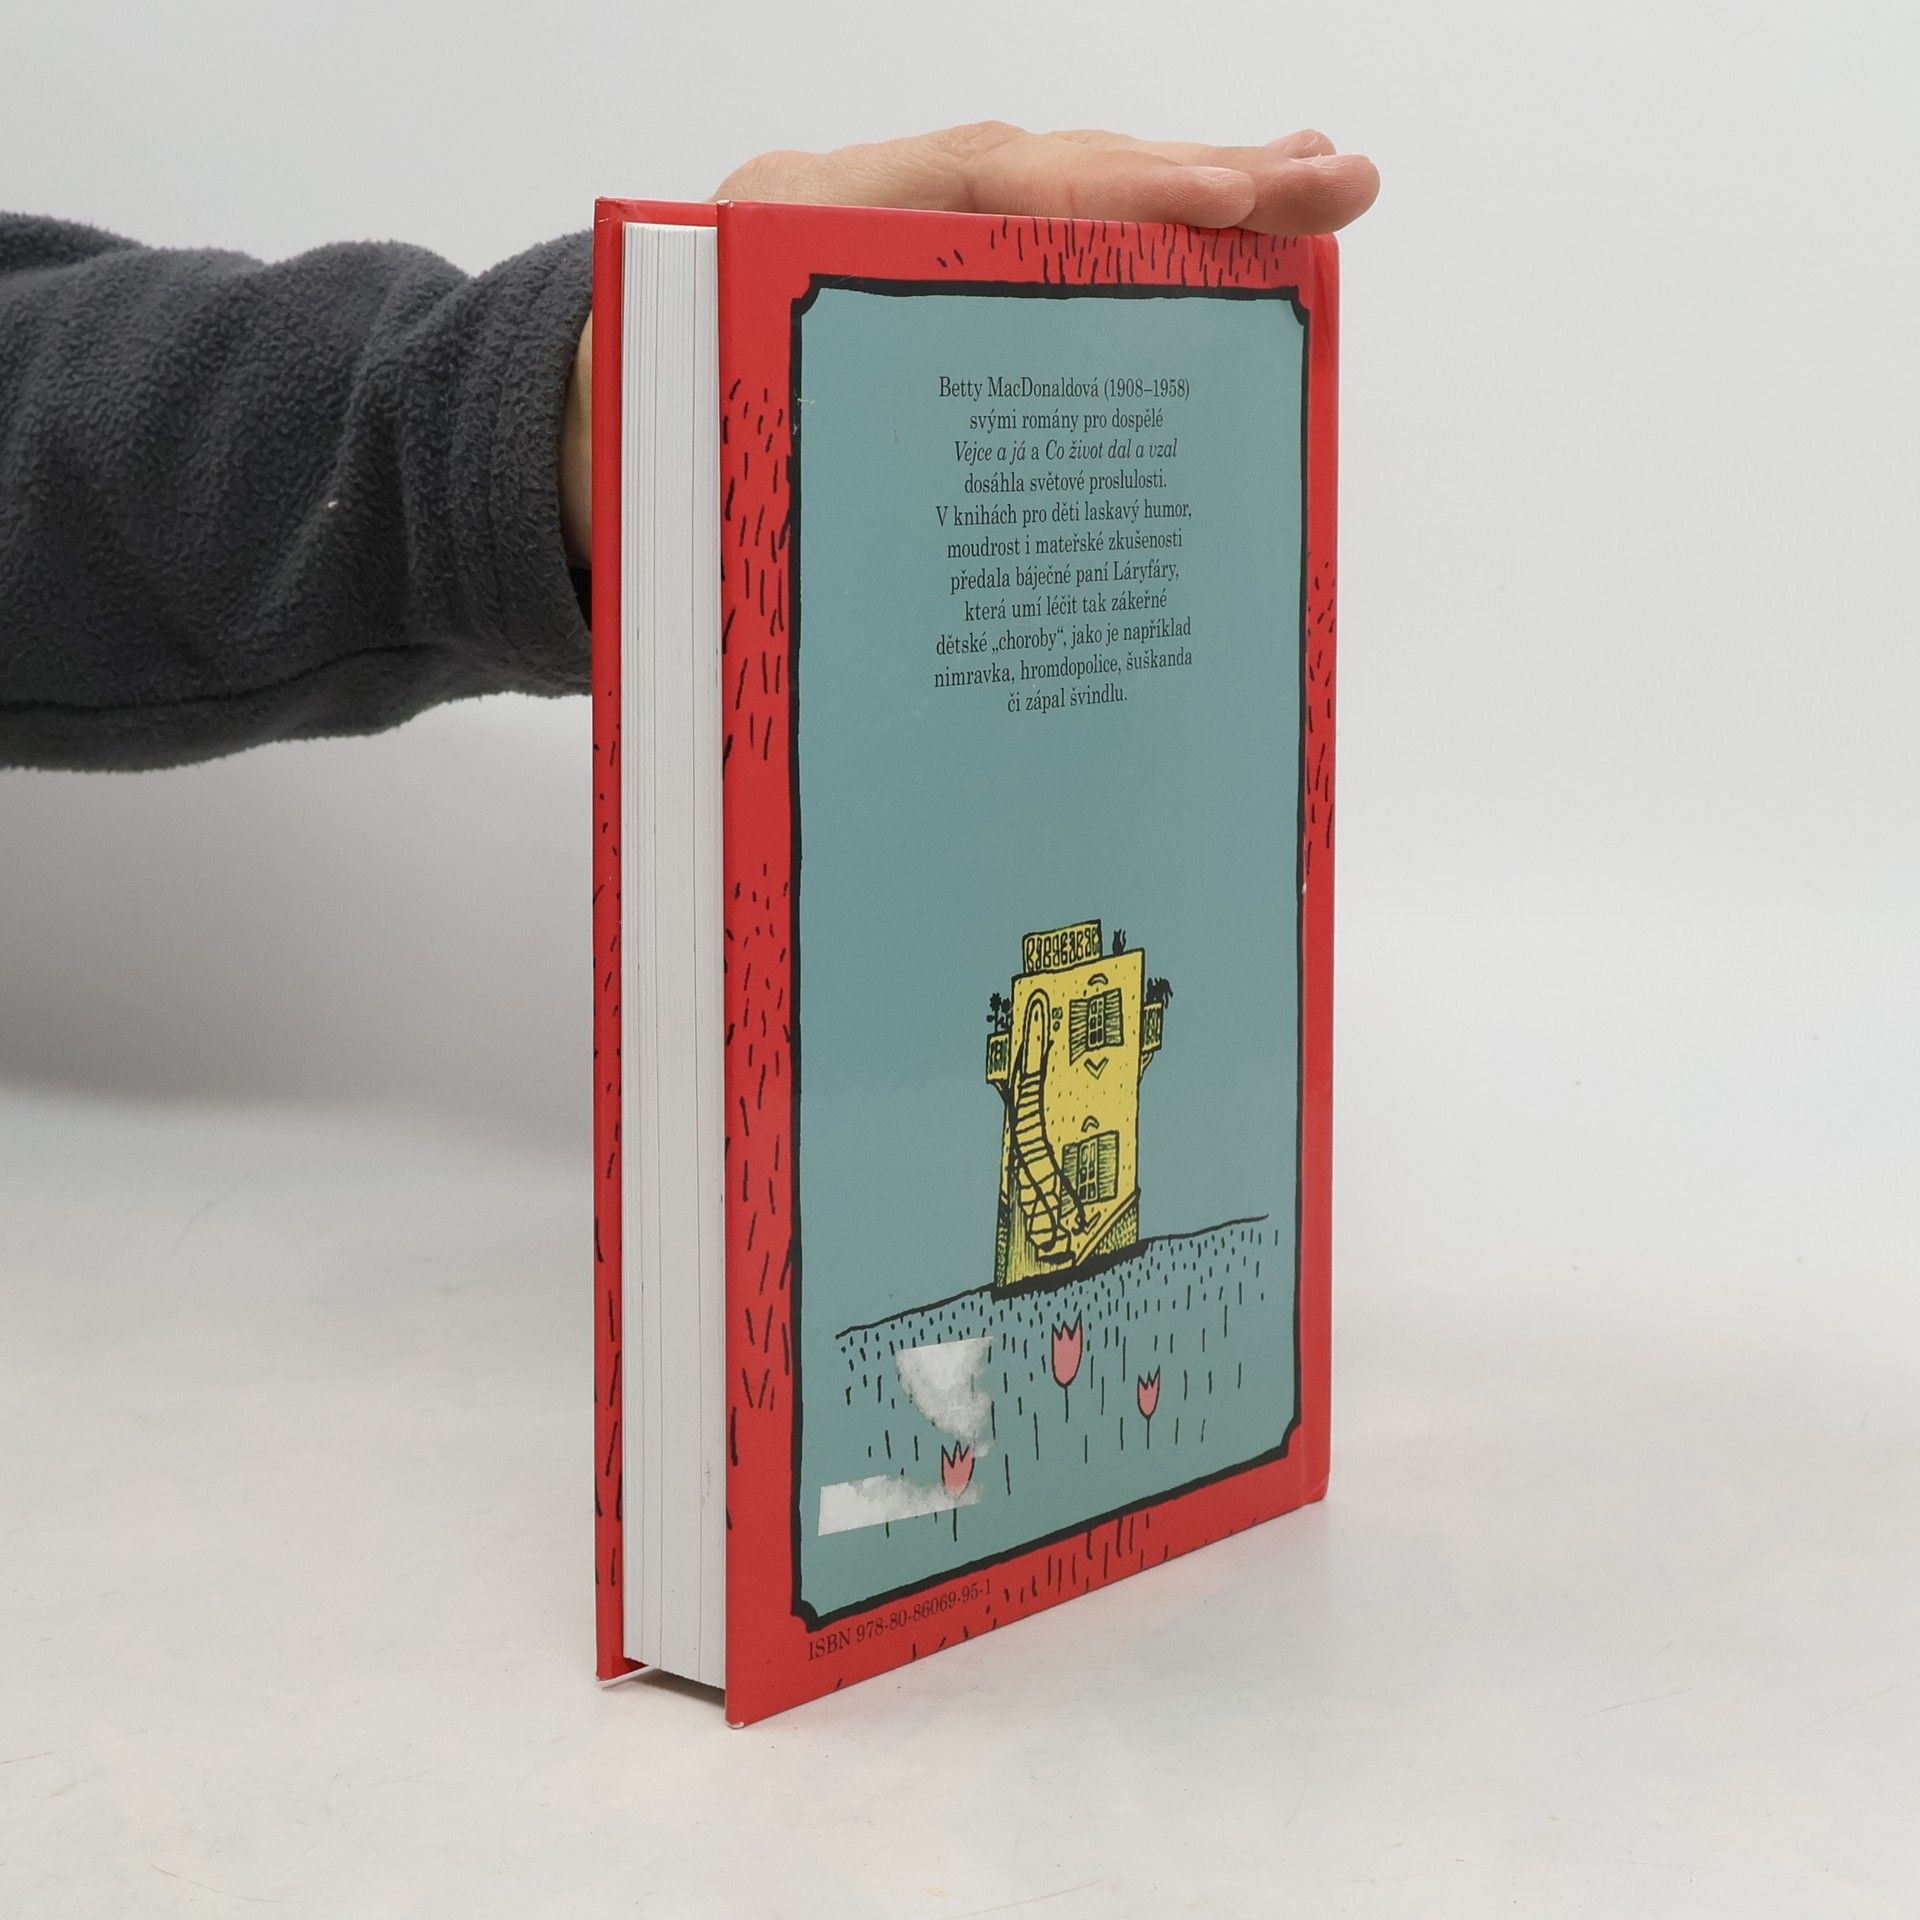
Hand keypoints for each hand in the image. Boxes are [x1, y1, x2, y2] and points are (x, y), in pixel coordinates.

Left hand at [560, 123, 1378, 565]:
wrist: (566, 438)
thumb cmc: (637, 478)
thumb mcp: (708, 487)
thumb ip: (808, 514)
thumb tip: (952, 619)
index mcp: (798, 236)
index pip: (982, 189)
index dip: (1112, 198)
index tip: (1230, 208)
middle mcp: (850, 212)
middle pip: (1045, 172)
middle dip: (1195, 175)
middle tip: (1333, 182)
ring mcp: (883, 236)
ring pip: (1049, 198)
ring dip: (1181, 194)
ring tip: (1307, 187)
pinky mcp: (908, 279)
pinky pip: (1025, 247)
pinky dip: (1118, 242)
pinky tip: (1204, 241)